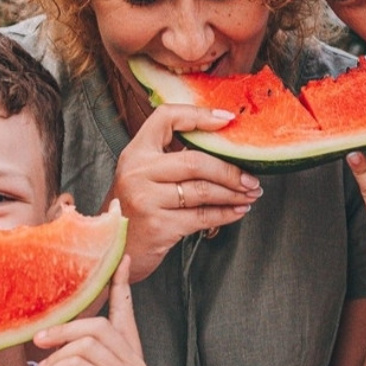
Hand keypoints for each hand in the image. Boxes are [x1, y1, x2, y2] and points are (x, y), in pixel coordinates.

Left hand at [35, 258, 146, 365]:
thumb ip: (77, 342)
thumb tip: (64, 308)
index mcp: (128, 355)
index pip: (125, 313)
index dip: (122, 284)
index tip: (123, 258)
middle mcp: (135, 365)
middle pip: (97, 326)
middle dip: (63, 331)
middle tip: (39, 344)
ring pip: (84, 344)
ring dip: (55, 359)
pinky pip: (77, 363)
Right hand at [112, 104, 261, 279]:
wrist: (114, 250)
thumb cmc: (135, 210)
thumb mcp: (143, 176)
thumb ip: (170, 159)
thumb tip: (221, 147)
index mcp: (135, 153)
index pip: (166, 118)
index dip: (198, 115)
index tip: (227, 120)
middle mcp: (138, 172)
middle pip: (195, 161)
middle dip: (230, 170)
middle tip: (252, 178)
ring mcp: (147, 199)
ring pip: (203, 190)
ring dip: (233, 193)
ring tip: (251, 193)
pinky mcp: (159, 226)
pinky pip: (202, 217)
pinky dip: (226, 214)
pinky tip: (239, 211)